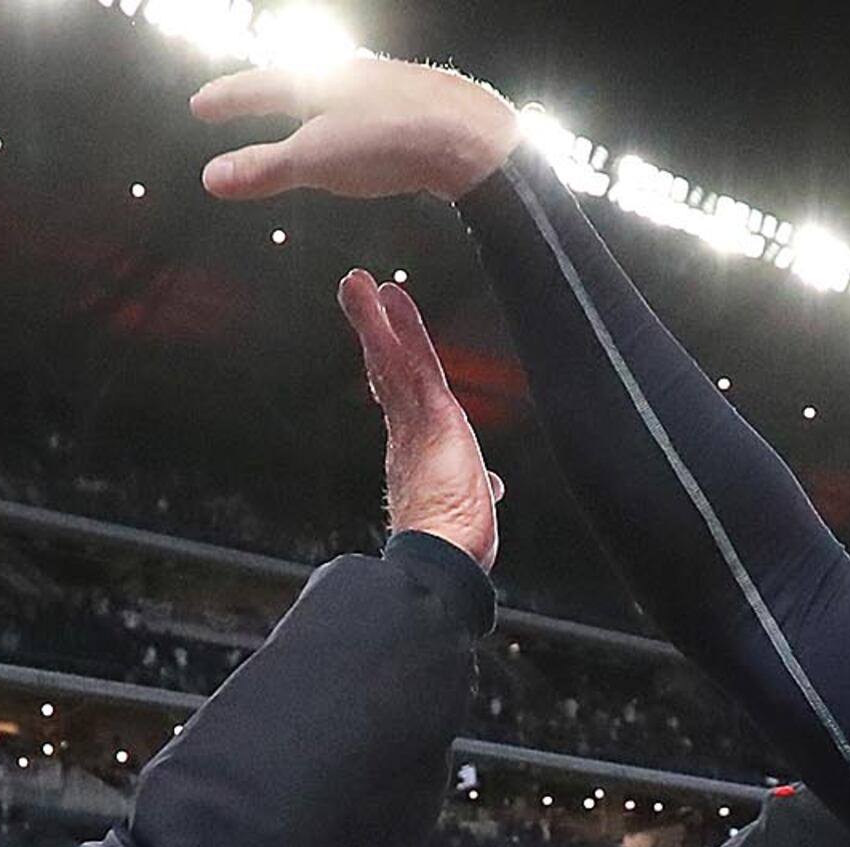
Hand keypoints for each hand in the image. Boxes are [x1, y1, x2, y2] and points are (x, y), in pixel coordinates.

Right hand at [192, 54, 521, 202]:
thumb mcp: (315, 161)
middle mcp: (349, 75)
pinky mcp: (417, 106)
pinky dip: (347, 120)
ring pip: (336, 93)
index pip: (257, 88)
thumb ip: (264, 169)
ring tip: (296, 117)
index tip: (201, 106)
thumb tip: (212, 177)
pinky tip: (360, 134)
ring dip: (310, 105)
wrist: (470, 136)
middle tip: (243, 100)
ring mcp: (386, 86)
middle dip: (267, 95)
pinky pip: (369, 109)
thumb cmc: (389, 141)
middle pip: (296, 82)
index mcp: (315, 81)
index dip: (227, 100)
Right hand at [339, 272, 498, 569]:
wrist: (440, 559)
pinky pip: (404, 361)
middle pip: (390, 374)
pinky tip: (376, 299)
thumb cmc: (453, 547)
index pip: (404, 403)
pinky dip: (387, 328)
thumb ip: (478, 491)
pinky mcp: (427, 412)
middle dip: (379, 336)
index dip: (391, 375)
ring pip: (391, 360)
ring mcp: (413, 422)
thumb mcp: (471, 509)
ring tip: (357, 283)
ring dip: (375, 320)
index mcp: (418, 456)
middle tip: (365, 299)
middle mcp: (409, 435)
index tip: (382, 354)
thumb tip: (492, 487)